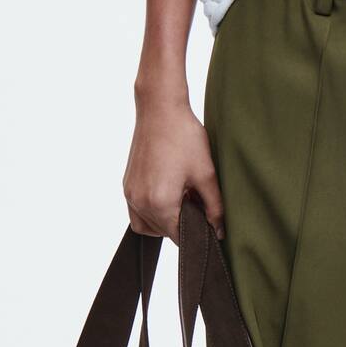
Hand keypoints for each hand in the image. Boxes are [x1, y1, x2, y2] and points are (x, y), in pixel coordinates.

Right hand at [123, 81, 224, 241]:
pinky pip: (137, 211)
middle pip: (162, 233)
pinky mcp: (127, 184)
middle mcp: (139, 201)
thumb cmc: (183, 137)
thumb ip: (214, 207)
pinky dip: (152, 210)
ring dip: (164, 220)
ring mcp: (130, 193)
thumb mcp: (206, 174)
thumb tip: (218, 230)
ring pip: (147, 225)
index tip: (207, 221)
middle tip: (197, 204)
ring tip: (182, 198)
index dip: (196, 233)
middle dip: (181, 225)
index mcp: (159, 202)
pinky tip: (168, 192)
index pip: (178, 236)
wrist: (160, 109)